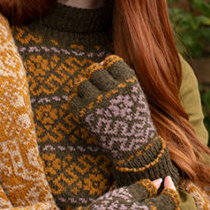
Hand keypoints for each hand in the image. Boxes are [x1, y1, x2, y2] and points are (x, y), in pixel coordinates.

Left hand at [70, 56, 178, 184]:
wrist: (135, 148)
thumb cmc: (135, 119)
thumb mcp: (136, 94)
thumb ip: (121, 78)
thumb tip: (100, 63)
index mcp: (128, 82)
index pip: (110, 61)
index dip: (108, 68)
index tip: (110, 79)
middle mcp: (112, 90)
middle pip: (93, 71)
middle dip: (95, 78)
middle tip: (99, 89)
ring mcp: (97, 102)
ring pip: (81, 84)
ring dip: (85, 90)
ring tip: (93, 100)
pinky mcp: (85, 115)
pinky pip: (73, 100)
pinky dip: (78, 103)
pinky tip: (87, 109)